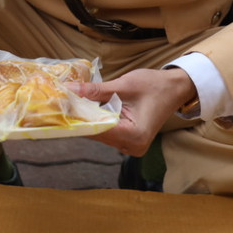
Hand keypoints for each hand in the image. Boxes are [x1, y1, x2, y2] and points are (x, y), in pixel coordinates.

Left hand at [70, 67, 197, 156]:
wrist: (174, 89)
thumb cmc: (154, 85)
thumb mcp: (123, 85)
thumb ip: (94, 91)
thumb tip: (68, 91)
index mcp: (134, 136)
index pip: (97, 129)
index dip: (77, 118)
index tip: (58, 107)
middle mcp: (132, 147)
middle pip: (96, 134)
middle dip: (79, 118)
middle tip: (58, 102)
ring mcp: (130, 147)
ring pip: (99, 134)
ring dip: (86, 119)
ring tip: (69, 103)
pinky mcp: (128, 141)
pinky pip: (106, 132)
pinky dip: (96, 120)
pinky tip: (84, 108)